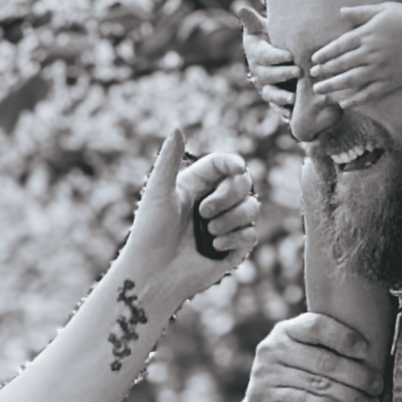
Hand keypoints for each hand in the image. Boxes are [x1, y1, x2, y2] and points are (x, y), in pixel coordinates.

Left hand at [122, 129, 259, 302]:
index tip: (237, 168)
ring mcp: (225, 223)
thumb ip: (169, 160)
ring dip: (230, 219)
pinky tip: (214, 246)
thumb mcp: (158, 192)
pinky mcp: (234, 246)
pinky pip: (251, 233)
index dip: (233, 163)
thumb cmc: (149, 232)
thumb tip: (177, 127)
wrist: (154, 274)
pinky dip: (234, 238)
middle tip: (203, 213)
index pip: (223, 164)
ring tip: (208, 232)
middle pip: (243, 182)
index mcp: (196, 184)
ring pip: (252, 207)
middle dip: (227, 196)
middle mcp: (213, 200)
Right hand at [235, 3, 306, 126]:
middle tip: (299, 71)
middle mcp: (258, 71)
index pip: (263, 56)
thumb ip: (253, 20)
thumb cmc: (272, 35)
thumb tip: (241, 8)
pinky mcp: (275, 98)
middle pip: (267, 76)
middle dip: (282, 74)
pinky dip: (282, 112)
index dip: (276, 57)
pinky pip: (276, 108)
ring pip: (270, 94)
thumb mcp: (263, 26)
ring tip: (293, 98)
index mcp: (256, 53)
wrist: (279, 50)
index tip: (290, 55)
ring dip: (280, 97)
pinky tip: (291, 115)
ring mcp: (266, 86)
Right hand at [245, 312, 381, 401]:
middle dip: (357, 375)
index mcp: (286, 331)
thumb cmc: (298, 375)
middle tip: (377, 386)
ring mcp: (266, 373)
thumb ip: (328, 347)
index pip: (317, 326)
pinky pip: (302, 400)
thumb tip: (374, 350)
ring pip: (317, 383)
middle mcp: (273, 349)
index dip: (344, 337)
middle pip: (323, 360)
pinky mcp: (264, 398)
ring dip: (349, 396)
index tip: (366, 350)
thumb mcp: (307, 354)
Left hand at [311, 1, 401, 108]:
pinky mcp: (392, 81)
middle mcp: (372, 52)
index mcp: (368, 34)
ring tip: (320, 91)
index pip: (339, 46)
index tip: (314, 60)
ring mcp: (382, 68)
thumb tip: (340, 12)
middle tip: (312, 76)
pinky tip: (344, 104)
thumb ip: (361, 12)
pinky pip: (371, 93)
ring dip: (333, 86)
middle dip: (325, 71)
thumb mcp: (384, 9)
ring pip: (352, 80)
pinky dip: (356, 100)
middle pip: (342, 64)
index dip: (325, 54)